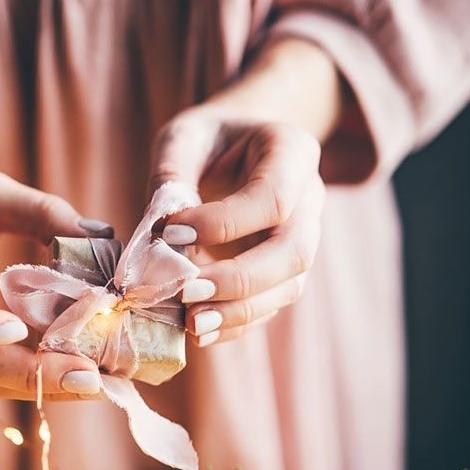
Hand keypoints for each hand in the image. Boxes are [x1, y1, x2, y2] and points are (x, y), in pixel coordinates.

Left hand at [150, 105, 325, 345]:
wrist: (236, 147)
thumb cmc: (208, 138)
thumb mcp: (184, 138)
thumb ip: (172, 178)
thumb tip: (159, 238)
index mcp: (293, 152)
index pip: (273, 198)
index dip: (225, 223)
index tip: (171, 232)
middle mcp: (310, 199)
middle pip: (294, 251)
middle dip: (239, 279)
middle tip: (186, 292)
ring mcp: (303, 239)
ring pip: (288, 286)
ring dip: (239, 311)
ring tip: (191, 323)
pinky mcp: (284, 272)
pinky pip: (270, 305)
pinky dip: (236, 323)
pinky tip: (199, 332)